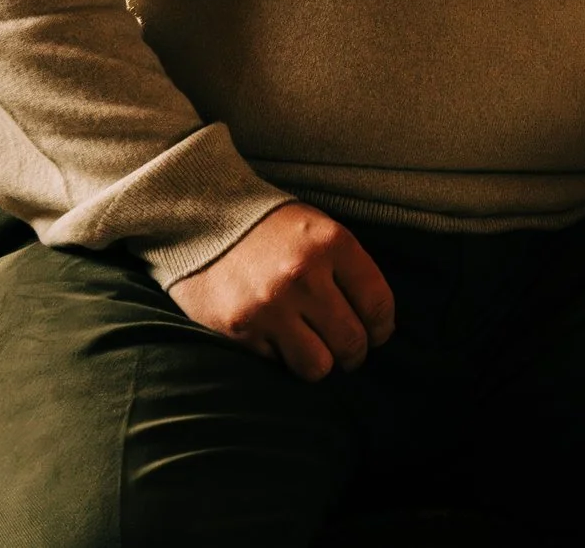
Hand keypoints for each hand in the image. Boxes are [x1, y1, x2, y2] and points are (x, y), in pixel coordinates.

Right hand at [169, 202, 395, 381]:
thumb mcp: (318, 230)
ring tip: (315, 350)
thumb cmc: (270, 228)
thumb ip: (348, 270)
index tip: (377, 333)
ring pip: (318, 366)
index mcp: (332, 244)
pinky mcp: (240, 329)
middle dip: (355, 353)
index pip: (378, 304)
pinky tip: (277, 337)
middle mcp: (304, 275)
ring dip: (320, 363)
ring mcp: (270, 305)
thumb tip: (375, 320)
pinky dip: (282, 358)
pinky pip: (278, 365)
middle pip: (352, 341)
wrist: (203, 218)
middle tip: (348, 351)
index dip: (382, 328)